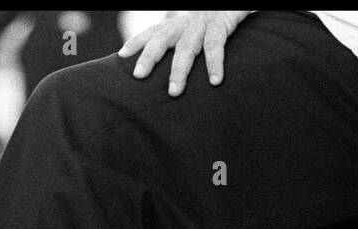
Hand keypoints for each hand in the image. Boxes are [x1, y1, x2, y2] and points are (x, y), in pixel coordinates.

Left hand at [119, 11, 252, 94]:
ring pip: (186, 46)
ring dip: (179, 70)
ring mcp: (203, 23)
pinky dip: (215, 63)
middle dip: (149, 56)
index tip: (121, 55)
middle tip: (138, 75)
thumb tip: (174, 73)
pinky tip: (215, 80)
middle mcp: (187, 22)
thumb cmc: (217, 19)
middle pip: (163, 38)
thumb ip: (184, 45)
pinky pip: (216, 45)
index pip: (154, 31)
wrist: (235, 3)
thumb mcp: (195, 29)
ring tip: (174, 92)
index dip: (137, 41)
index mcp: (179, 24)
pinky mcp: (222, 23)